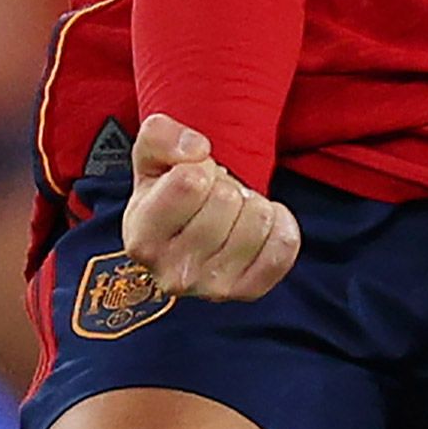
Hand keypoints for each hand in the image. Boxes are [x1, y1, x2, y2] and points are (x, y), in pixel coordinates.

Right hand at [119, 113, 302, 300]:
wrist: (183, 236)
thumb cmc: (166, 193)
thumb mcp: (151, 157)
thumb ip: (160, 137)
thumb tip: (195, 150)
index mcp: (142, 239)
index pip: (191, 181)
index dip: (199, 166)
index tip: (192, 177)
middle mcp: (174, 274)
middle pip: (226, 199)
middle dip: (225, 185)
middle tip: (212, 197)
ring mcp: (213, 289)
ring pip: (258, 219)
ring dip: (251, 203)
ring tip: (230, 213)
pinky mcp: (248, 291)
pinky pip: (285, 244)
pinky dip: (281, 224)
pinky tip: (258, 225)